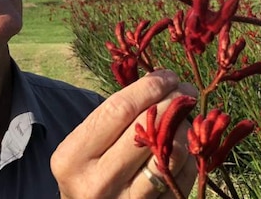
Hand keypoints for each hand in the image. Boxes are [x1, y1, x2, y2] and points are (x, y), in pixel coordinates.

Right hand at [52, 70, 197, 197]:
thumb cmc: (92, 167)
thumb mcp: (88, 142)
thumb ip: (119, 113)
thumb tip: (165, 81)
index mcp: (72, 158)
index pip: (120, 110)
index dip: (150, 87)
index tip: (168, 76)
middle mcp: (96, 184)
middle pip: (147, 130)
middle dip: (173, 102)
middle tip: (185, 90)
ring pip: (170, 155)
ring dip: (184, 129)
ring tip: (183, 119)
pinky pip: (182, 177)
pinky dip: (188, 154)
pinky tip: (183, 144)